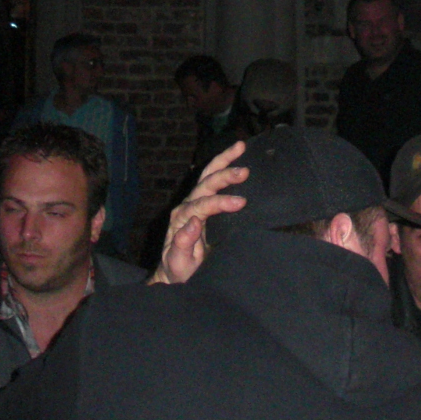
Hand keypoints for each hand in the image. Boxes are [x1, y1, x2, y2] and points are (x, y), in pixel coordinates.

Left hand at [150, 140, 248, 285]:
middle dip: (224, 174)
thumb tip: (194, 222)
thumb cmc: (178, 269)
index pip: (202, 205)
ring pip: (208, 176)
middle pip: (205, 183)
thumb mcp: (178, 262)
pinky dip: (225, 167)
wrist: (176, 273)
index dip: (221, 202)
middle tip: (244, 171)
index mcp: (181, 219)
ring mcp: (195, 203)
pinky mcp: (205, 205)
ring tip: (240, 146)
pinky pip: (213, 182)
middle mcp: (187, 206)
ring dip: (224, 161)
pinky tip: (237, 158)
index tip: (241, 203)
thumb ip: (182, 243)